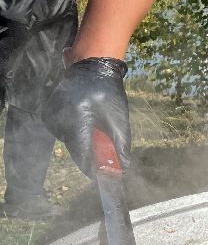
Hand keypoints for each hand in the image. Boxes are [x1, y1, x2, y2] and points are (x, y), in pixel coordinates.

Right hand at [41, 58, 130, 177]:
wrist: (91, 68)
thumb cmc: (107, 92)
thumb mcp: (119, 118)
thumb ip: (121, 145)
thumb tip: (123, 169)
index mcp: (79, 120)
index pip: (83, 155)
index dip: (94, 168)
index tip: (103, 176)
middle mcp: (60, 120)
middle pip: (76, 150)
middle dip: (91, 154)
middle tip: (104, 149)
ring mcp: (51, 118)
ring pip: (69, 142)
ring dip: (83, 142)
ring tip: (95, 127)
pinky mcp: (48, 115)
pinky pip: (63, 133)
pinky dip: (75, 133)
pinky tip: (84, 120)